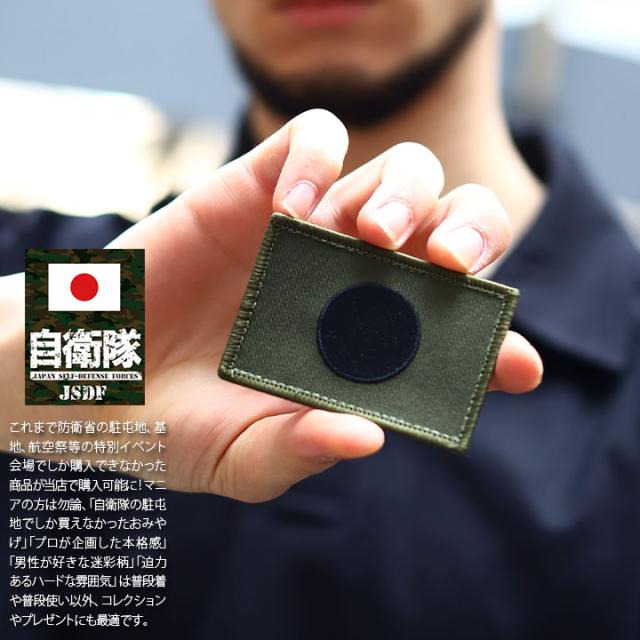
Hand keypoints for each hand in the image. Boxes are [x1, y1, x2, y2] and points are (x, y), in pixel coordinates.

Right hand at [104, 109, 541, 500]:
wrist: (93, 376)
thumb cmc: (175, 424)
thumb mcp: (244, 457)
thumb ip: (302, 452)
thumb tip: (368, 437)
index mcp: (366, 347)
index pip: (455, 331)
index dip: (494, 343)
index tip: (514, 366)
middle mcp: (353, 282)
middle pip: (452, 228)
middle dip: (473, 237)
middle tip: (447, 269)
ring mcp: (310, 230)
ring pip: (401, 172)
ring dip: (404, 193)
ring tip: (370, 237)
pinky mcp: (257, 188)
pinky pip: (313, 139)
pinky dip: (316, 160)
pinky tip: (291, 210)